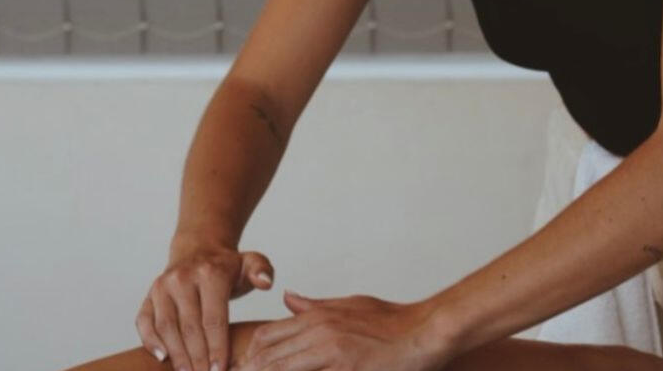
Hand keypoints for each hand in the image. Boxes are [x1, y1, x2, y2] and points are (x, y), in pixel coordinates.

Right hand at [136, 241, 274, 370]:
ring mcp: (163, 286)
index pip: (214, 317)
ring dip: (176, 355)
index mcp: (210, 272)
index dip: (217, 347)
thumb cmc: (227, 266)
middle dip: (198, 358)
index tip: (221, 370)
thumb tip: (265, 283)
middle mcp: (182, 278)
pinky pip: (144, 321)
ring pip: (166, 326)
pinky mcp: (150, 295)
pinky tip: (163, 359)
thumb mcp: (250, 262)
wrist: (198, 249)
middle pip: (189, 326)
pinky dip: (150, 341)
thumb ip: (262, 270)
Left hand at [235, 290, 449, 370]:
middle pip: (268, 355)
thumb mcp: (349, 305)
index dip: (250, 356)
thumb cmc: (390, 320)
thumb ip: (314, 305)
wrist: (424, 331)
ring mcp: (332, 352)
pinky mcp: (347, 369)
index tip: (238, 370)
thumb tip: (287, 299)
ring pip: (282, 368)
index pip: (268, 335)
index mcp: (318, 316)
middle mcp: (319, 331)